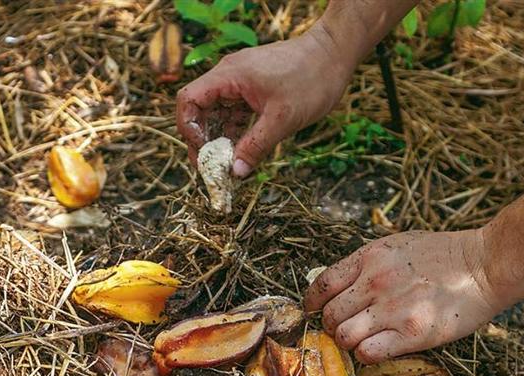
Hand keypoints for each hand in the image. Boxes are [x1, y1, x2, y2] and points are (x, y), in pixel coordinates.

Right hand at [176, 24, 354, 176]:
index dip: (188, 129)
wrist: (335, 53)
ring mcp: (240, 80)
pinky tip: (240, 148)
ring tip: (226, 162)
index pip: (188, 100)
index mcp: (229, 75)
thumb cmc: (312, 79)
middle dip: (202, 138)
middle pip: (199, 108)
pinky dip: (234, 129)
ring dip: (218, 136)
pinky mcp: (252, 86)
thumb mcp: (282, 119)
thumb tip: (235, 173)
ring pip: (216, 111)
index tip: (203, 152)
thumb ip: (255, 146)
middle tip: (211, 166)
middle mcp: (229, 75)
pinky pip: (233, 109)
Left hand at [303, 229, 506, 362]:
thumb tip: (336, 287)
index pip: (321, 285)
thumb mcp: (396, 246)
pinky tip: (379, 347)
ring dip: (348, 342)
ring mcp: (393, 309)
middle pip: (329, 315)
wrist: (485, 265)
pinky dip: (367, 354)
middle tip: (344, 328)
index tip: (314, 310)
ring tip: (362, 339)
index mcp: (369, 257)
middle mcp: (375, 282)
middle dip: (331, 325)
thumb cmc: (442, 255)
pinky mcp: (412, 333)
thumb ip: (365, 264)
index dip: (312, 302)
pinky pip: (368, 353)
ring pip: (343, 336)